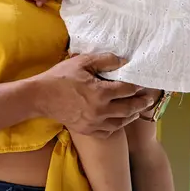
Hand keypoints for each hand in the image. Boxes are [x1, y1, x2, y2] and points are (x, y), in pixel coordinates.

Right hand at [30, 53, 156, 137]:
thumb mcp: (82, 62)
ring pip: (120, 122)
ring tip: (137, 110)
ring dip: (131, 116)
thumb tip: (123, 60)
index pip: (127, 90)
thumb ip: (104, 60)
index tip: (143, 84)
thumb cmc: (61, 77)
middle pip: (128, 108)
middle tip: (149, 100)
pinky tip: (119, 120)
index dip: (137, 87)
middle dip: (141, 103)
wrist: (41, 97)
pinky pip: (108, 131)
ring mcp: (94, 123)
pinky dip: (117, 126)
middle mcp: (100, 110)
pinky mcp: (87, 130)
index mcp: (100, 92)